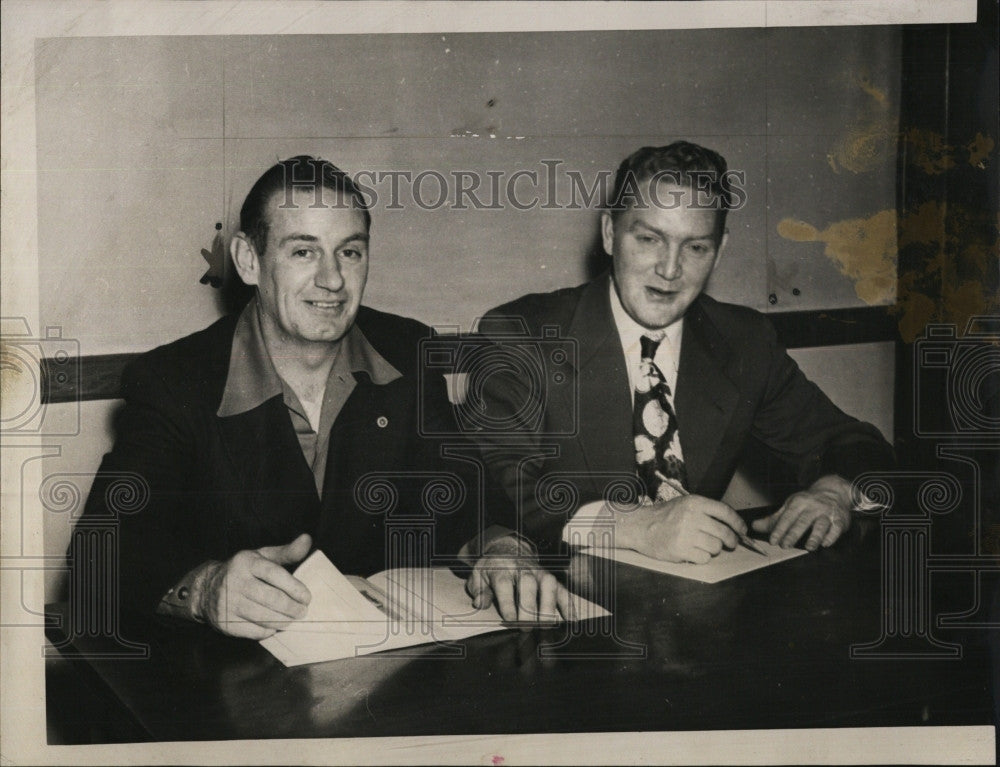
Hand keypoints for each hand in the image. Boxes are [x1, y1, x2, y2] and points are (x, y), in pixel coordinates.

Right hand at [200, 533, 312, 638]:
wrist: (206, 589)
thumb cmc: (244, 571)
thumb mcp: (262, 557)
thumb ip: (286, 551)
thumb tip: (307, 539)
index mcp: (247, 562)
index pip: (275, 574)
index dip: (294, 587)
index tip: (307, 597)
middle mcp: (236, 581)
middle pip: (272, 599)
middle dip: (292, 608)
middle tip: (302, 611)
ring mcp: (229, 603)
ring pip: (264, 617)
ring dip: (284, 621)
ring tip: (292, 619)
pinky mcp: (226, 622)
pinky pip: (254, 631)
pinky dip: (269, 630)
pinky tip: (275, 625)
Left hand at [465, 537, 576, 626]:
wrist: (508, 549)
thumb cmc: (492, 568)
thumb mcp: (478, 574)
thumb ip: (478, 589)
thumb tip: (480, 603)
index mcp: (501, 568)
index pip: (504, 583)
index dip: (507, 602)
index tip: (510, 619)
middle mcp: (522, 568)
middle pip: (528, 584)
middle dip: (529, 606)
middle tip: (527, 627)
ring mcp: (538, 572)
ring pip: (548, 583)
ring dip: (549, 604)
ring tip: (547, 625)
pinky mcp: (550, 578)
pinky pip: (562, 588)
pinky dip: (568, 603)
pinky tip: (571, 619)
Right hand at [613, 495, 744, 563]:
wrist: (641, 527)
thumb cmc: (665, 516)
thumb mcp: (685, 504)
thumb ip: (706, 511)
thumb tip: (732, 526)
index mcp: (694, 503)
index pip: (725, 512)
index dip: (738, 523)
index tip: (742, 531)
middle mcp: (691, 516)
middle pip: (724, 532)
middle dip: (731, 541)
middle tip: (730, 544)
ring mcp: (686, 534)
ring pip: (716, 547)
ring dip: (713, 549)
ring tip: (702, 545)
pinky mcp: (680, 549)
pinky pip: (704, 558)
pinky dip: (701, 557)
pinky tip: (692, 552)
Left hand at [752, 474, 852, 549]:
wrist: (833, 491)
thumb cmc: (808, 502)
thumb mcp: (790, 506)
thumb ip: (774, 519)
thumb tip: (755, 526)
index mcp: (798, 503)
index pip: (787, 517)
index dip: (779, 529)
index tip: (773, 540)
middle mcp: (812, 507)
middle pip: (802, 521)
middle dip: (793, 534)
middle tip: (785, 545)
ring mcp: (827, 513)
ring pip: (821, 525)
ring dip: (815, 536)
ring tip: (809, 547)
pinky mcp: (839, 519)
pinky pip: (836, 528)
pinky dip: (831, 536)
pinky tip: (826, 543)